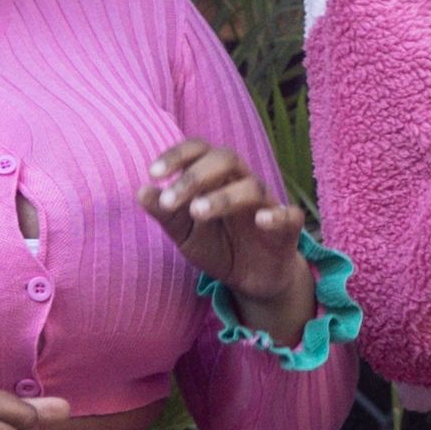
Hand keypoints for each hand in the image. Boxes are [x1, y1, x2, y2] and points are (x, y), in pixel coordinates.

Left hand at [146, 137, 318, 337]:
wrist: (250, 280)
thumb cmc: (217, 246)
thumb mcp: (185, 234)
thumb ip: (165, 214)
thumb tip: (141, 191)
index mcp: (216, 176)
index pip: (199, 149)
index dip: (177, 155)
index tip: (153, 173)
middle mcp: (242, 182)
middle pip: (226, 158)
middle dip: (195, 176)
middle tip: (170, 201)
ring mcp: (266, 203)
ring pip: (251, 186)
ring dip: (223, 197)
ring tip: (198, 213)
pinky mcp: (287, 228)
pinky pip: (289, 215)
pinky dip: (276, 215)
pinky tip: (261, 221)